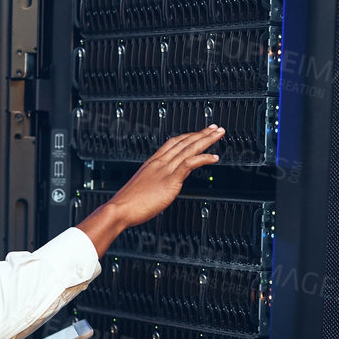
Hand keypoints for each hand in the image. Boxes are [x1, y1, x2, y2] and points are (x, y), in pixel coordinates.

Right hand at [107, 124, 224, 226]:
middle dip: (201, 133)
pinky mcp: (169, 180)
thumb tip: (162, 184)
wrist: (119, 209)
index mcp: (152, 163)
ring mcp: (165, 170)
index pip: (173, 142)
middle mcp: (159, 163)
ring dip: (206, 140)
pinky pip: (189, 164)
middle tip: (215, 128)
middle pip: (184, 142)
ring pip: (189, 149)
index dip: (188, 136)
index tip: (199, 132)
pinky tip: (214, 157)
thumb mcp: (142, 187)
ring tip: (218, 134)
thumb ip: (154, 182)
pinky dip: (203, 158)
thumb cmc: (128, 203)